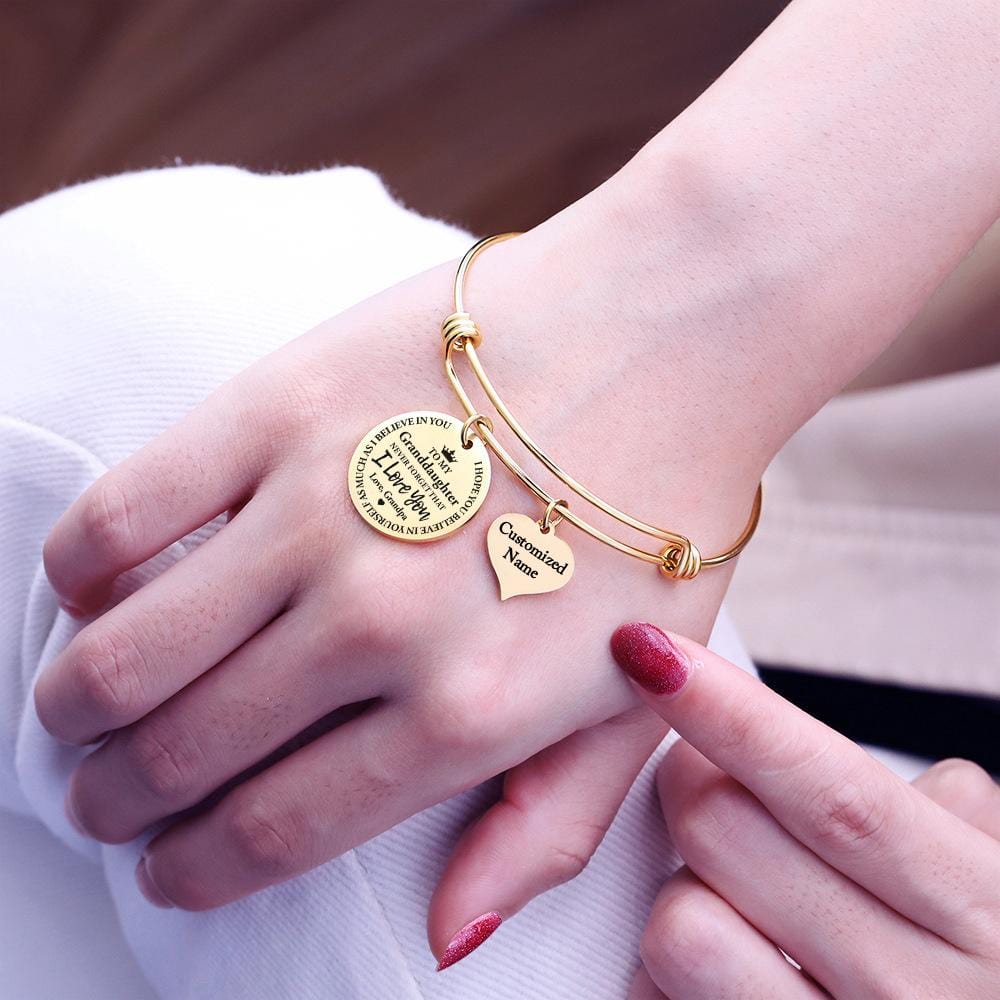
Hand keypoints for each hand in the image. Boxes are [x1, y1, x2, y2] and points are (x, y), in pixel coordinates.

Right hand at [33, 167, 765, 910]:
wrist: (662, 340)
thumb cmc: (652, 520)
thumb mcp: (640, 702)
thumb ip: (548, 827)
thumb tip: (447, 932)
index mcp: (471, 711)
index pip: (279, 828)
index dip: (198, 866)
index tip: (167, 867)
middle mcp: (381, 623)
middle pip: (187, 753)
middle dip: (120, 800)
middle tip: (106, 797)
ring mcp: (323, 508)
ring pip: (129, 652)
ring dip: (78, 706)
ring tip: (79, 713)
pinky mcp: (283, 406)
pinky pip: (123, 514)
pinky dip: (79, 570)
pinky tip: (98, 589)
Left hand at [611, 623, 999, 998]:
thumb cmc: (995, 963)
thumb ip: (932, 814)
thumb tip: (817, 758)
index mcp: (982, 911)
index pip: (835, 794)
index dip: (733, 716)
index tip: (655, 655)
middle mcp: (911, 991)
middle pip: (725, 836)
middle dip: (690, 779)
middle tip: (710, 773)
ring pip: (682, 926)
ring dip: (685, 889)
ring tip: (731, 891)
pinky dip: (669, 970)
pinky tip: (724, 953)